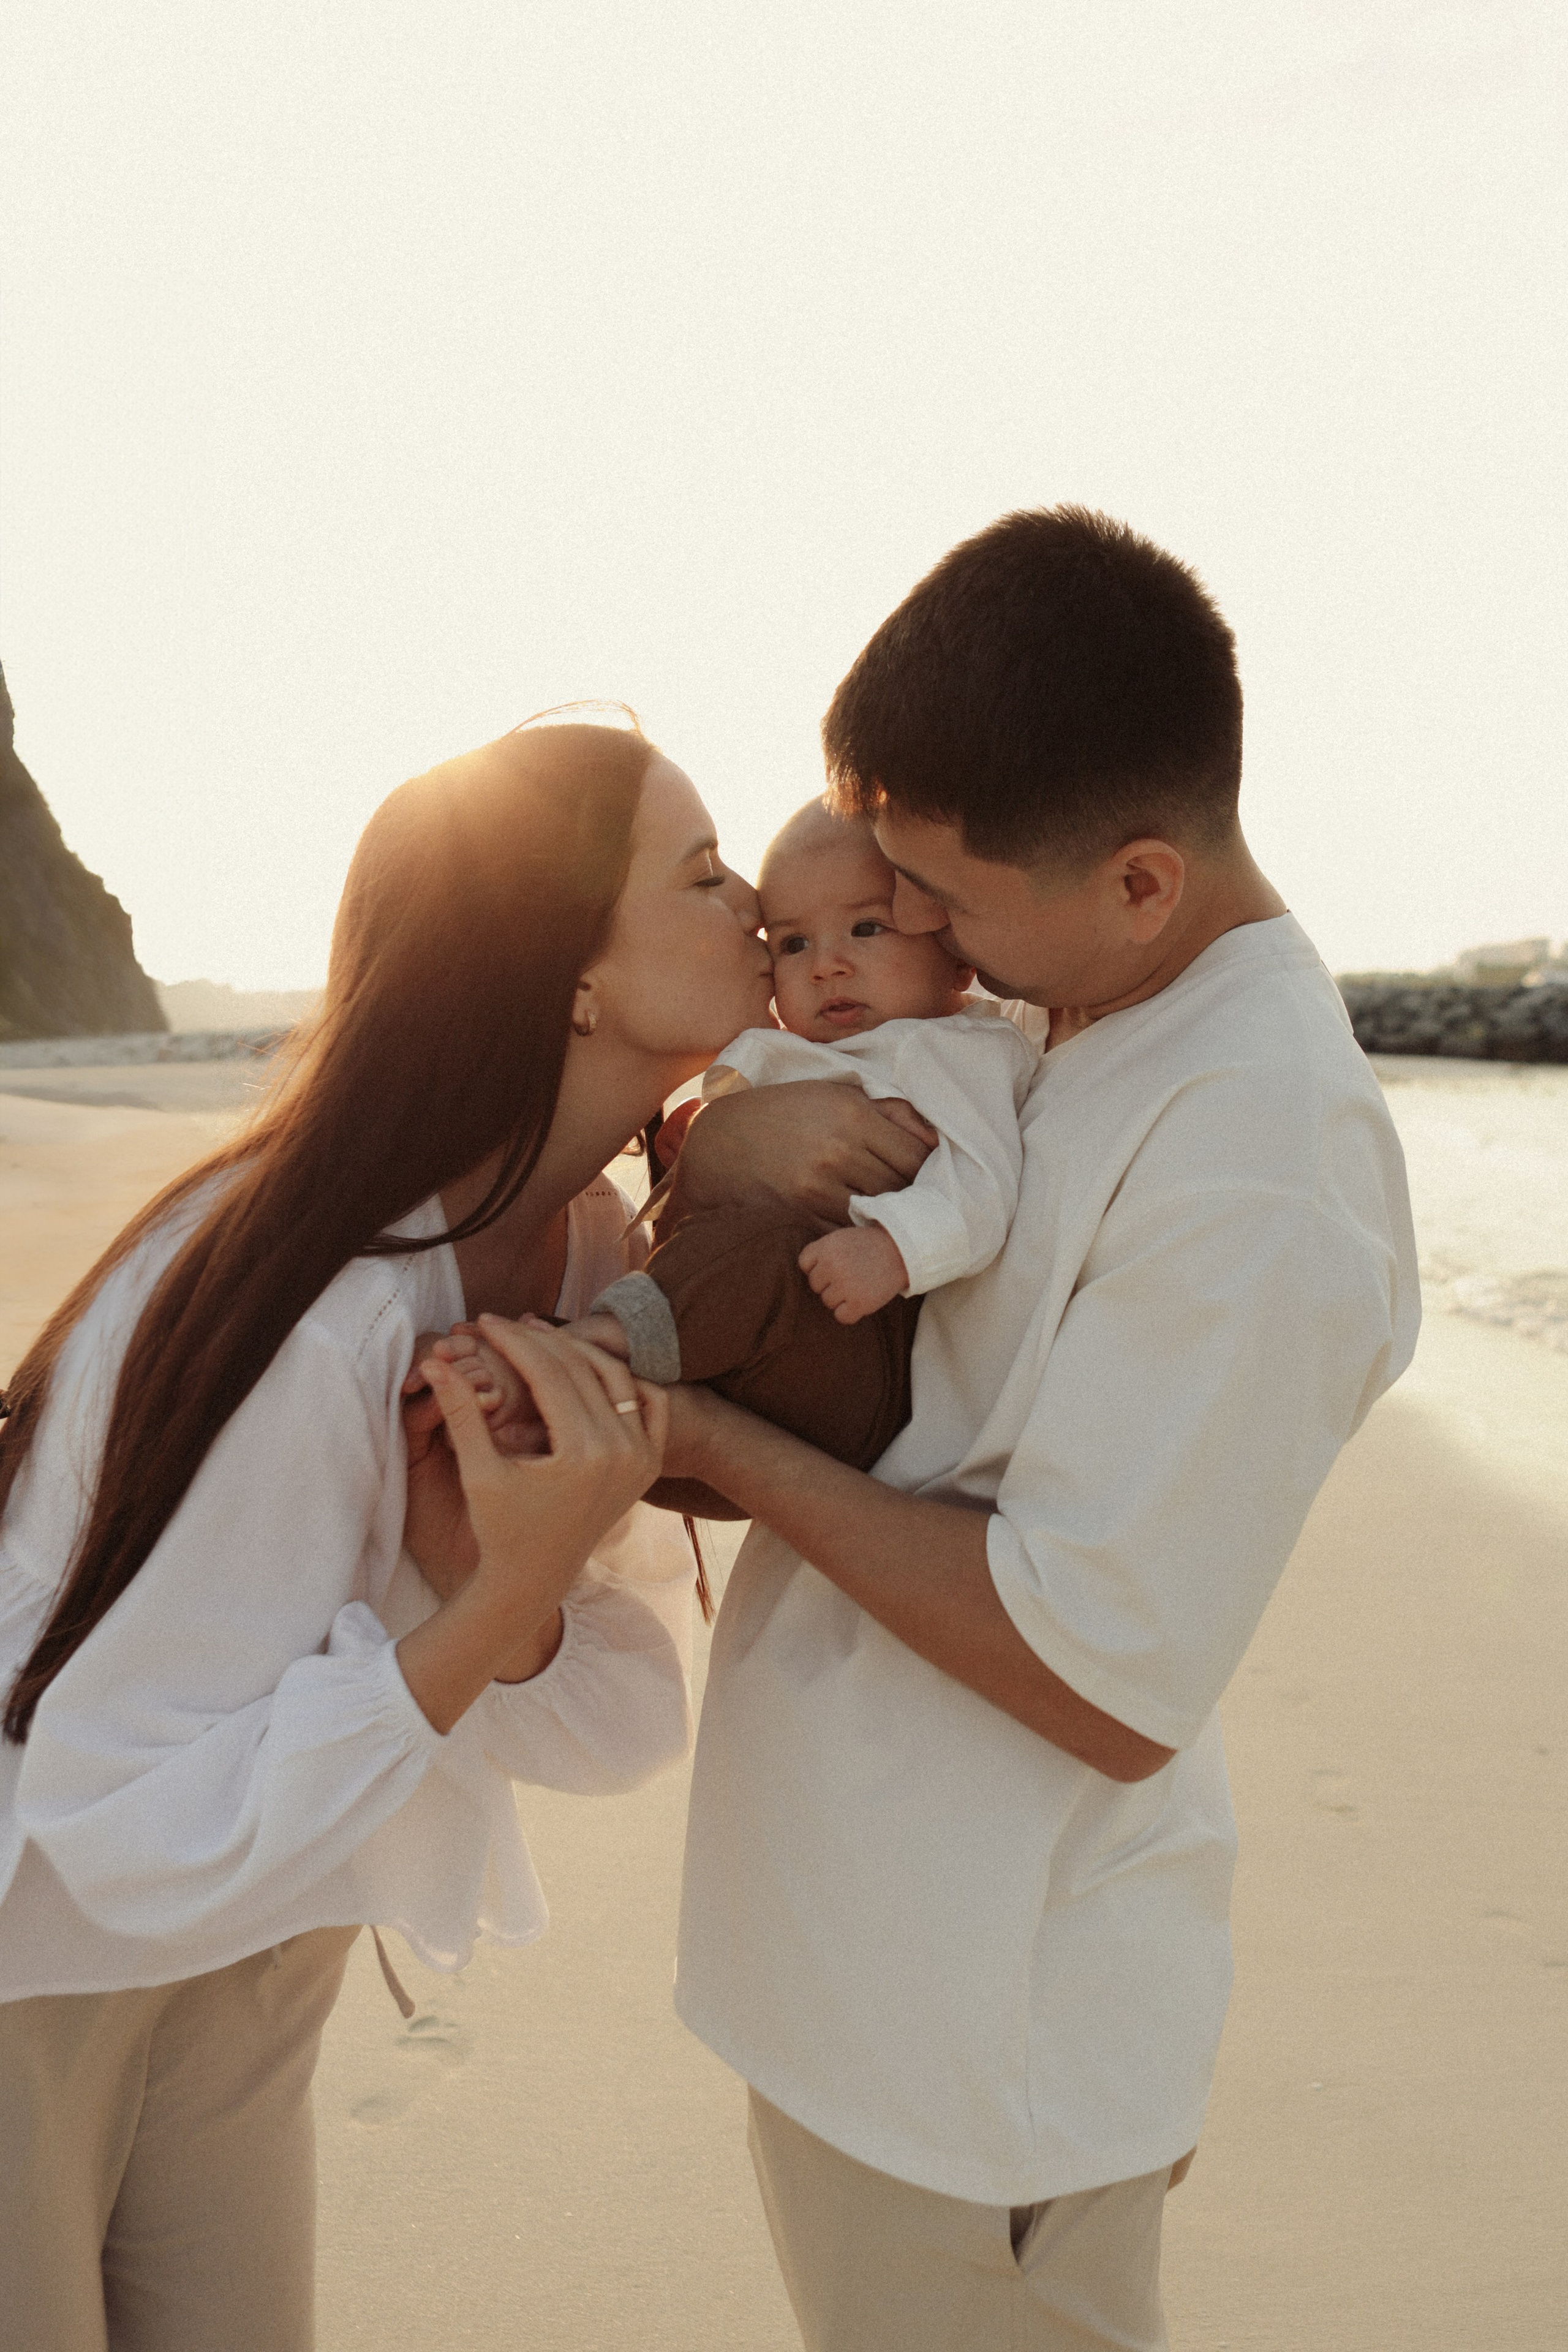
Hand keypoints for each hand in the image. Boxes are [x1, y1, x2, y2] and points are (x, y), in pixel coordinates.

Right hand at [395, 1320, 667, 1731]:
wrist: (534, 1579)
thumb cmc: (498, 1529)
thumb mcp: (477, 1472)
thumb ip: (461, 1412)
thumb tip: (433, 1359)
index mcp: (583, 1454)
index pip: (548, 1372)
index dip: (512, 1340)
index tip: (485, 1320)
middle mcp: (623, 1452)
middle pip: (581, 1368)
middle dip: (539, 1339)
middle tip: (506, 1322)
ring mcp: (642, 1458)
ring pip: (616, 1377)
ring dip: (578, 1351)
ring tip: (538, 1336)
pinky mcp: (649, 1464)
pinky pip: (649, 1405)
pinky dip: (624, 1381)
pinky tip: (587, 1366)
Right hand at [672, 1082, 935, 1225]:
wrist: (720, 1143)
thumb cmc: (785, 1113)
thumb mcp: (835, 1094)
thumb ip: (889, 1111)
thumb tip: (934, 1139)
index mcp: (852, 1114)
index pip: (915, 1154)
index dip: (929, 1170)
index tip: (928, 1176)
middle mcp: (837, 1150)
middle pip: (901, 1187)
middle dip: (913, 1197)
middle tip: (917, 1201)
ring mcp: (816, 1186)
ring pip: (877, 1214)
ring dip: (888, 1219)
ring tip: (892, 1216)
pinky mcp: (799, 1215)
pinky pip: (845, 1233)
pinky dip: (857, 1234)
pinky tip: (859, 1229)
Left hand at [798, 1223, 909, 1322]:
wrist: (903, 1251)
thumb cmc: (870, 1246)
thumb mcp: (842, 1238)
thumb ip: (822, 1251)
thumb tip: (807, 1274)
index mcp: (827, 1246)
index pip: (804, 1264)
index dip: (818, 1266)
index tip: (835, 1264)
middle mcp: (833, 1265)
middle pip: (815, 1284)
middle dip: (830, 1282)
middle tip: (851, 1274)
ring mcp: (846, 1285)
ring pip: (827, 1301)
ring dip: (841, 1297)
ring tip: (858, 1285)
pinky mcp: (860, 1303)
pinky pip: (841, 1317)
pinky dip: (850, 1312)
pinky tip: (860, 1300)